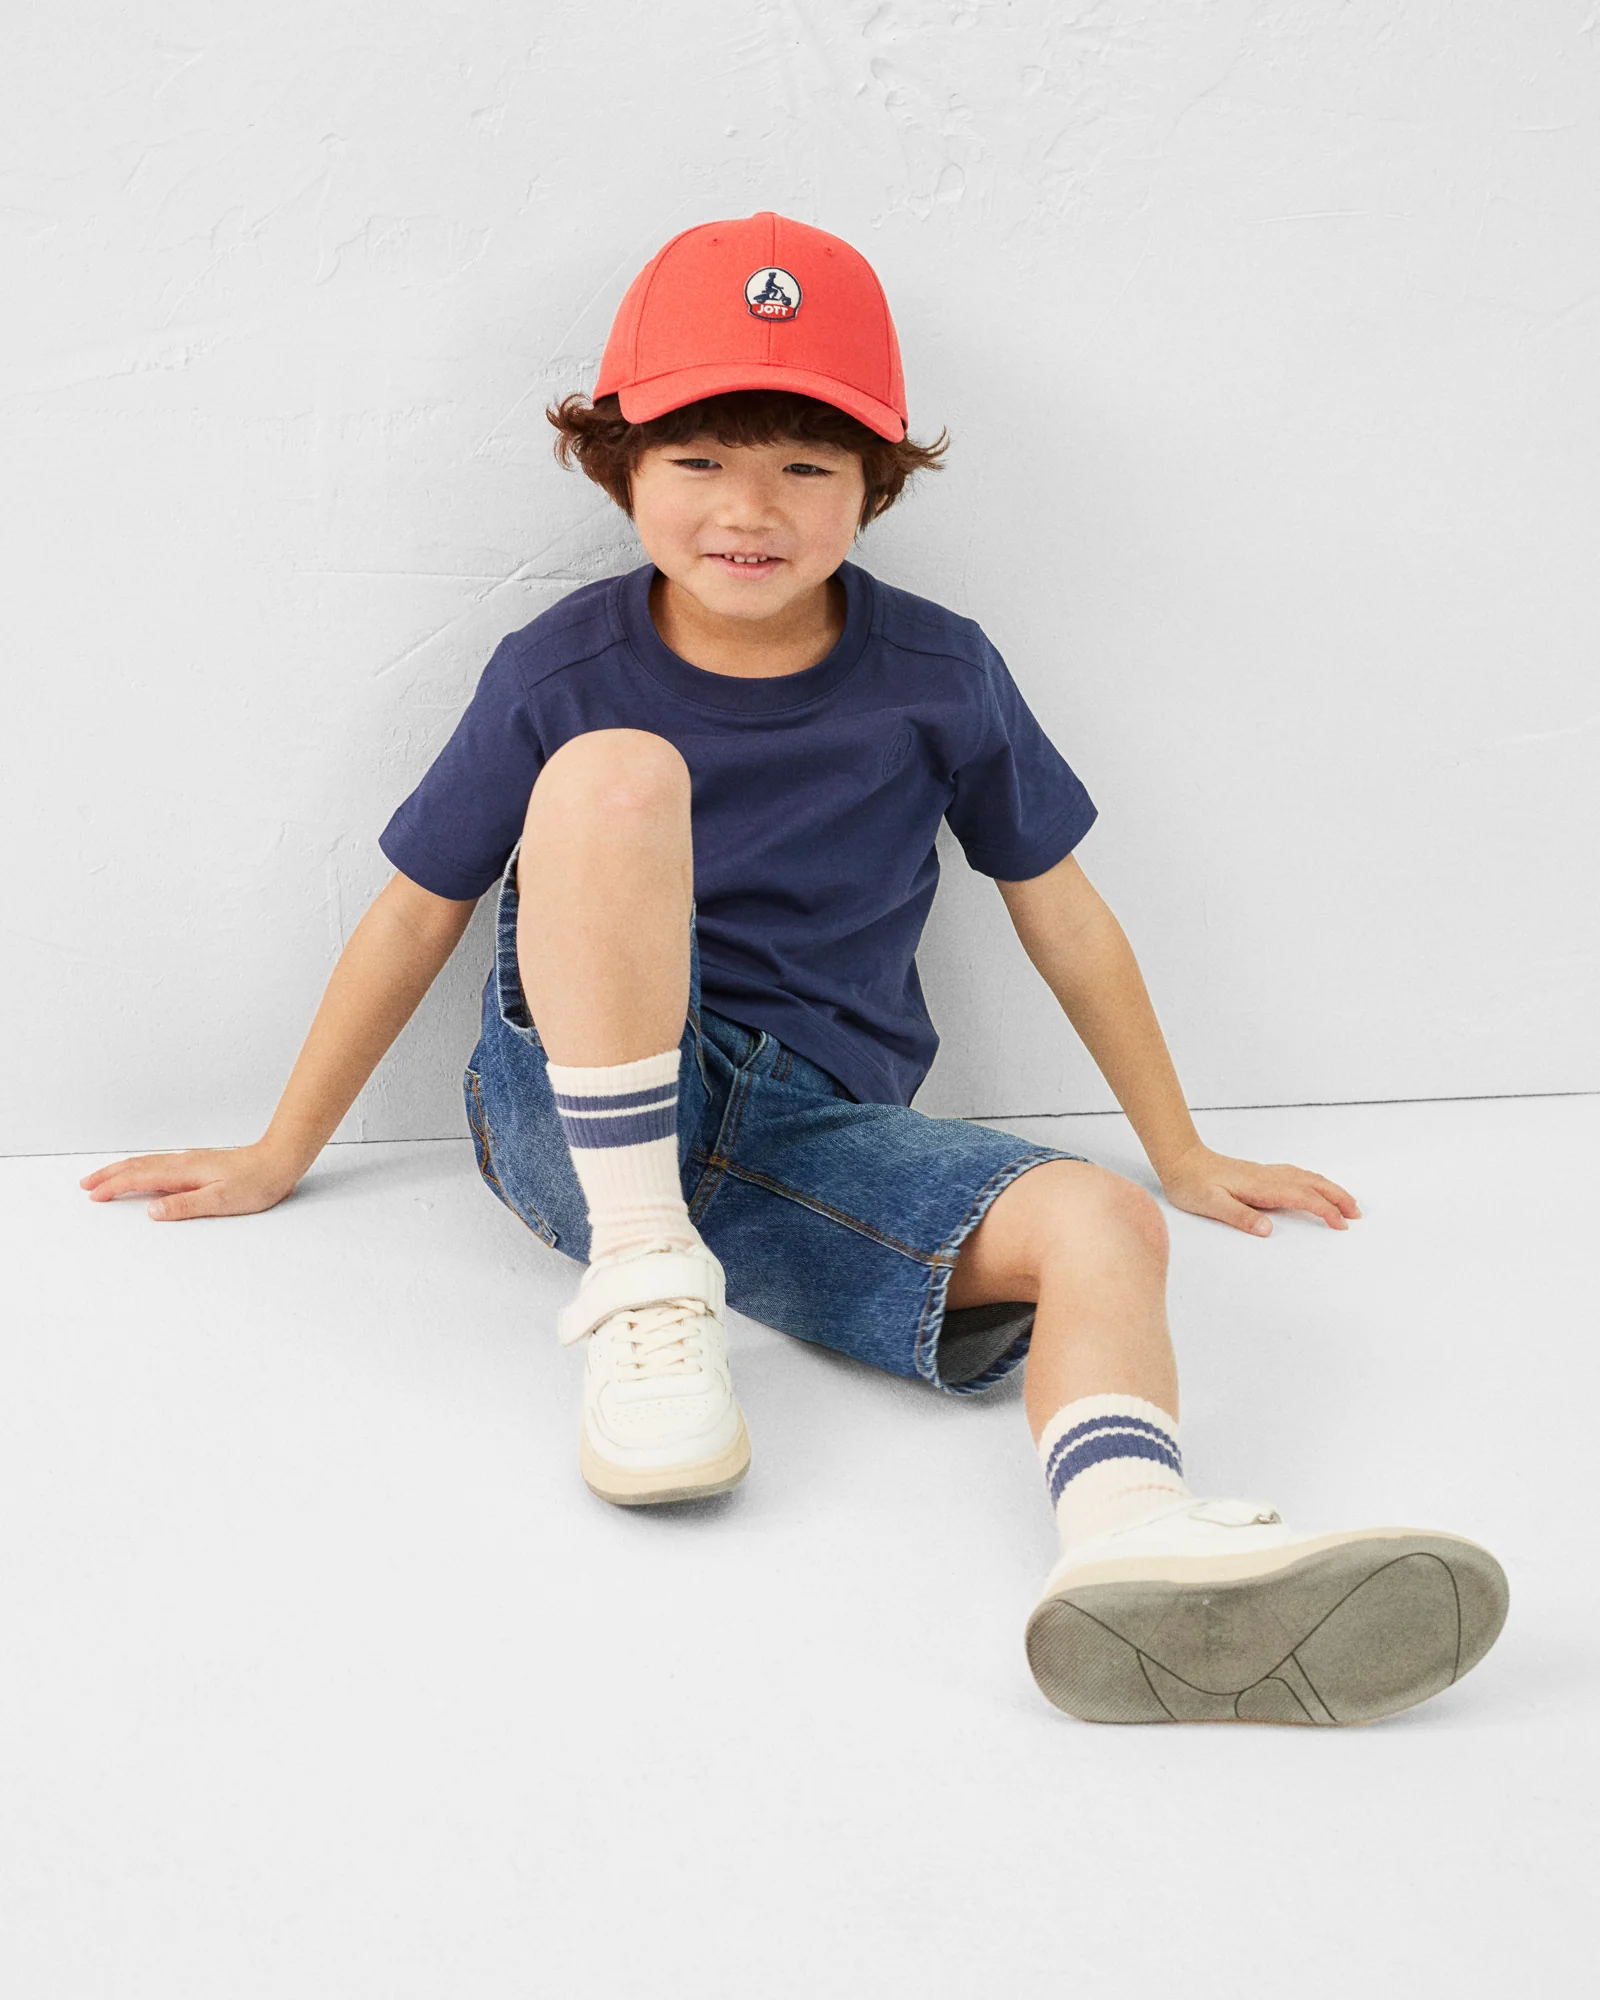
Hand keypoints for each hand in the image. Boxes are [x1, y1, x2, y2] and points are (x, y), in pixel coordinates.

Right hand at [78, 1142, 303, 1220]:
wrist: (279, 1161)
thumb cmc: (256, 1183)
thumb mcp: (221, 1200)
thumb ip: (185, 1206)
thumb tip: (152, 1211)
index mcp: (183, 1172)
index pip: (140, 1177)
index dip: (114, 1186)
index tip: (93, 1194)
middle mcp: (182, 1163)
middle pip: (137, 1166)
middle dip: (109, 1175)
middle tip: (85, 1184)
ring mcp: (190, 1162)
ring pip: (147, 1163)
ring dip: (122, 1170)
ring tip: (104, 1178)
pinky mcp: (198, 1164)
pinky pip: (159, 1164)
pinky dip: (140, 1168)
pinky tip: (142, 1173)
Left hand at [1155, 1142, 1360, 1237]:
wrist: (1179, 1160)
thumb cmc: (1192, 1184)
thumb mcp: (1211, 1205)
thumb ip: (1239, 1217)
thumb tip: (1267, 1229)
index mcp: (1261, 1186)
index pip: (1302, 1198)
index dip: (1325, 1210)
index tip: (1341, 1225)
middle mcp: (1267, 1176)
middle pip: (1312, 1184)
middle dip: (1337, 1197)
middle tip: (1357, 1214)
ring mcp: (1265, 1173)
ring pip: (1306, 1177)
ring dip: (1329, 1188)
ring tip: (1346, 1203)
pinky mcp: (1259, 1173)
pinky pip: (1296, 1175)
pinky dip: (1313, 1182)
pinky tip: (1314, 1187)